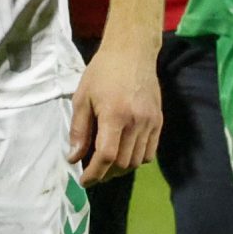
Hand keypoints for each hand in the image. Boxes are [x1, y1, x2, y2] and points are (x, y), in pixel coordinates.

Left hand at [68, 39, 162, 185]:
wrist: (133, 52)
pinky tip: (124, 154)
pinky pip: (150, 151)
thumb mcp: (82, 98)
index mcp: (115, 115)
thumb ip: (79, 130)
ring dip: (121, 169)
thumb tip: (74, 158)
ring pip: (137, 160)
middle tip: (93, 172)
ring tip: (107, 166)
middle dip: (106, 174)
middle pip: (123, 163)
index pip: (106, 156)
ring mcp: (151, 122)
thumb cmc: (103, 72)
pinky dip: (137, 159)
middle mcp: (136, 122)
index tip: (84, 181)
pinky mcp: (158, 120)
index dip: (94, 174)